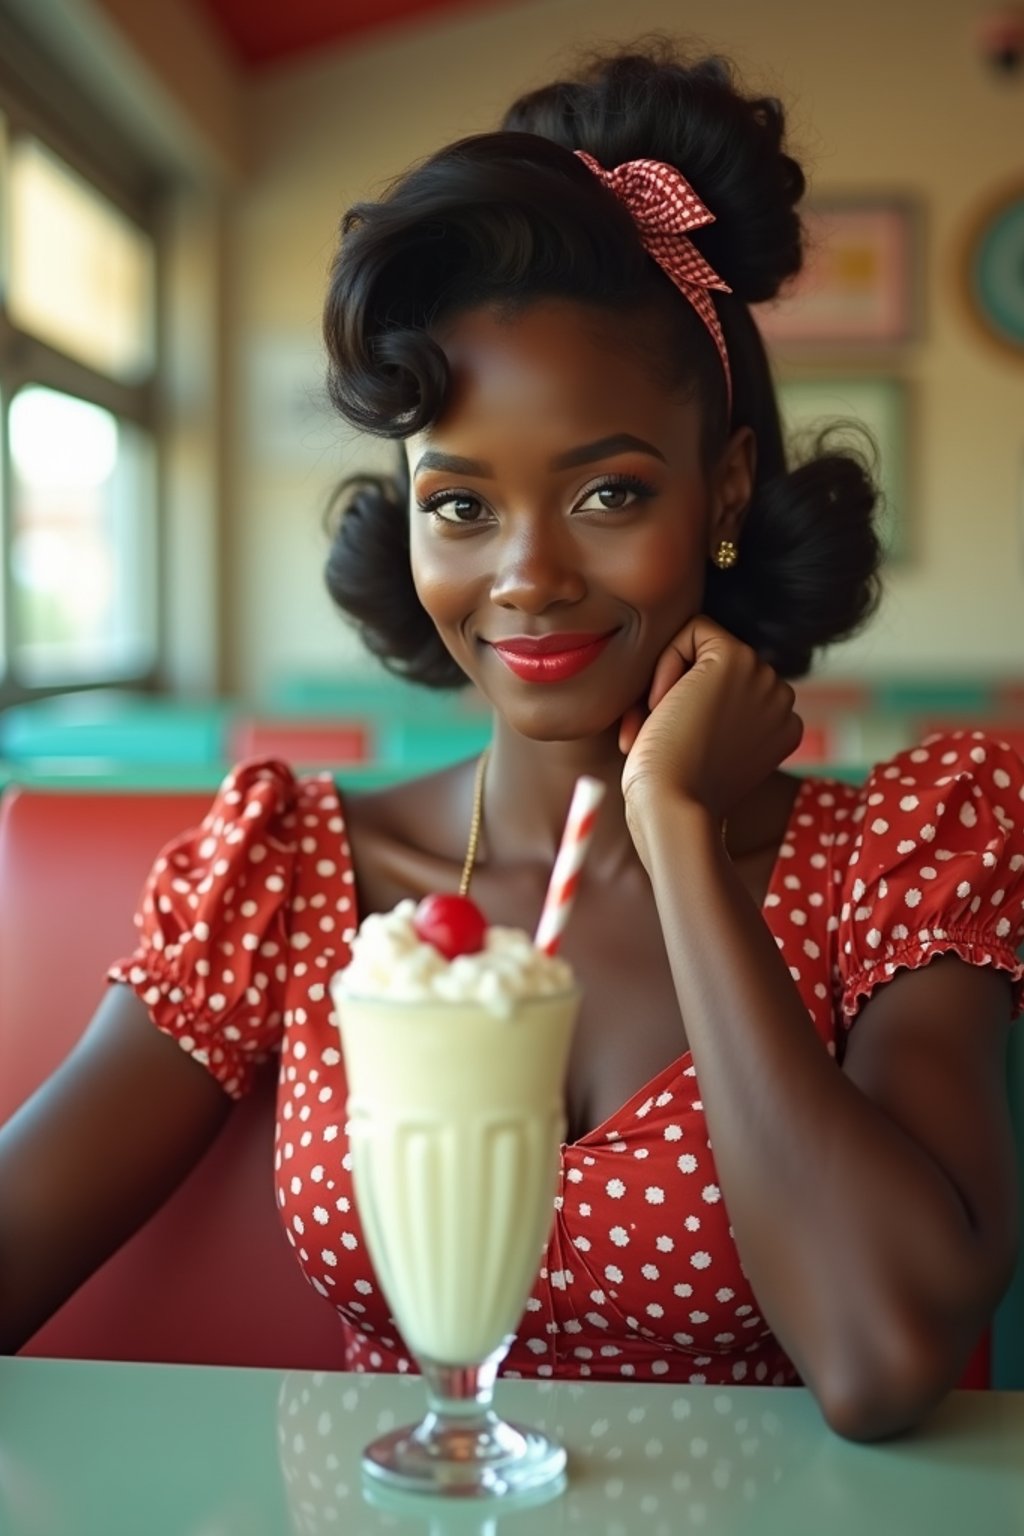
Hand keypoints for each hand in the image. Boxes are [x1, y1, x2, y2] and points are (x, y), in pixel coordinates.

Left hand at [619, 615, 802, 823]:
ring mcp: (765, 678)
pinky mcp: (737, 659)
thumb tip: (686, 691)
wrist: (674, 808)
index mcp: (780, 727)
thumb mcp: (703, 753)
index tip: (666, 750)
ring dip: (666, 682)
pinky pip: (694, 629)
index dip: (688, 712)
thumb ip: (713, 720)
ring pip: (703, 648)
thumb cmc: (672, 794)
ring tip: (651, 727)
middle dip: (674, 695)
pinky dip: (665, 661)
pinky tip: (663, 704)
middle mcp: (782, 700)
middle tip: (649, 738)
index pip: (727, 690)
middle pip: (715, 667)